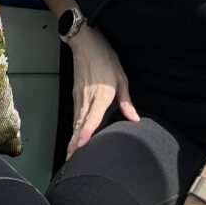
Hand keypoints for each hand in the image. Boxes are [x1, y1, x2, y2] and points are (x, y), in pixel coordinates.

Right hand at [65, 23, 138, 157]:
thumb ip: (126, 101)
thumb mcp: (121, 77)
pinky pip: (75, 115)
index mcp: (100, 96)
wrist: (85, 42)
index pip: (91, 119)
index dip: (85, 134)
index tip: (80, 148)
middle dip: (75, 144)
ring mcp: (79, 97)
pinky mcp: (75, 94)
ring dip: (73, 138)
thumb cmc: (105, 58)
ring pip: (75, 121)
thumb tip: (134, 119)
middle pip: (79, 126)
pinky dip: (74, 128)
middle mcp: (87, 99)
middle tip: (71, 162)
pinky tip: (75, 136)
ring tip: (71, 154)